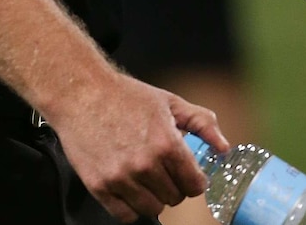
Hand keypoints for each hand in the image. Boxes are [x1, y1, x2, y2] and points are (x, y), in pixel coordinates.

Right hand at [46, 68, 228, 222]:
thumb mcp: (168, 101)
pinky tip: (127, 184)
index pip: (195, 185)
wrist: (81, 92)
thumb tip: (224, 147)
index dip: (193, 179)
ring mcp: (121, 177)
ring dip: (151, 195)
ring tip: (142, 174)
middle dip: (172, 184)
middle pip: (174, 198)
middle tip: (160, 167)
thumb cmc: (125, 95)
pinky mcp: (100, 186)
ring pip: (152, 209)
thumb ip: (201, 123)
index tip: (186, 173)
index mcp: (166, 143)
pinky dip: (128, 205)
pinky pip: (125, 215)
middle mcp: (145, 164)